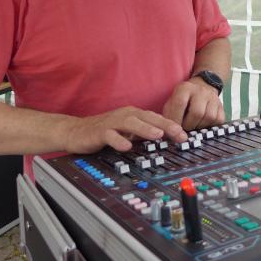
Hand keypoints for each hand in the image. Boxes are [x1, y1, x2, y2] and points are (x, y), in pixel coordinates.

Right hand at [61, 106, 185, 154]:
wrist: (75, 131)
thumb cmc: (104, 131)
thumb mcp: (127, 131)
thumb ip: (143, 133)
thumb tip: (164, 139)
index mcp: (132, 115)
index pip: (155, 118)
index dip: (171, 125)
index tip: (184, 135)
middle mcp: (124, 116)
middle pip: (147, 118)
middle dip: (164, 125)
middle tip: (179, 134)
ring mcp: (111, 123)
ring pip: (130, 123)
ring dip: (145, 129)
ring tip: (158, 135)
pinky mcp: (99, 132)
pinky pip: (110, 135)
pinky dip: (119, 140)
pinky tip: (127, 146)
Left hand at [163, 78, 225, 130]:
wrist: (203, 87)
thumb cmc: (184, 99)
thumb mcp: (172, 101)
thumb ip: (169, 115)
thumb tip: (167, 132)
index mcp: (185, 88)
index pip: (180, 103)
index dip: (176, 119)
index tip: (173, 129)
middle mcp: (201, 91)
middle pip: (196, 113)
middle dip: (188, 125)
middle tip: (184, 129)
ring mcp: (213, 99)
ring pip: (208, 118)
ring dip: (199, 127)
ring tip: (193, 126)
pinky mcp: (222, 107)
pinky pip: (218, 121)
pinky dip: (209, 127)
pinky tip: (202, 124)